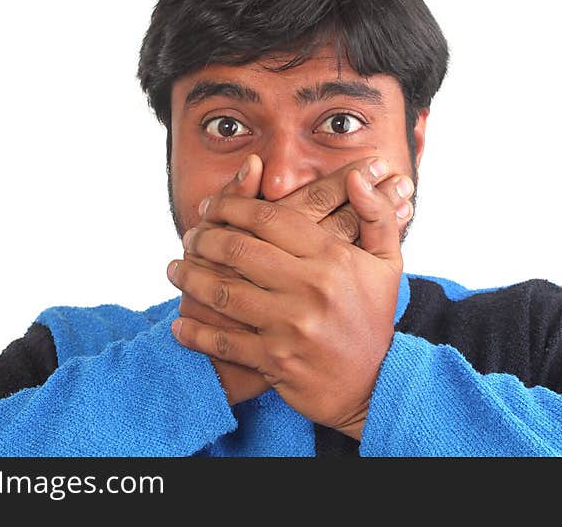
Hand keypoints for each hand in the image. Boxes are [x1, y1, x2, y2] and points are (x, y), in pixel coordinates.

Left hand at [169, 170, 402, 438]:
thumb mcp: (386, 263)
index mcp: (333, 257)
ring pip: (224, 292)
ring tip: (175, 269)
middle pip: (239, 250)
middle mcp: (310, 288)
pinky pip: (224, 342)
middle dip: (204, 239)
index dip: (232, 207)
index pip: (270, 218)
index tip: (212, 205)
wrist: (376, 384)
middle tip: (190, 236)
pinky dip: (196, 333)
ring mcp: (291, 326)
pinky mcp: (275, 360)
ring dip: (190, 278)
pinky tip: (180, 324)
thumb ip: (376, 215)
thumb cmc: (374, 317)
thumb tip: (358, 177)